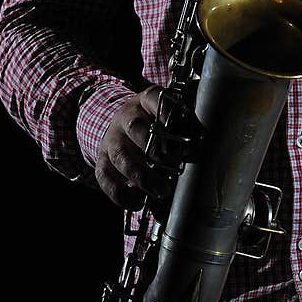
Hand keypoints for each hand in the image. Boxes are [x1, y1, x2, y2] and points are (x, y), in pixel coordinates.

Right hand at [95, 86, 183, 209]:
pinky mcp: (102, 159)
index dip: (167, 113)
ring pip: (120, 155)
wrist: (122, 128)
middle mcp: (126, 118)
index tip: (182, 130)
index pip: (154, 99)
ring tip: (161, 190)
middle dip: (155, 148)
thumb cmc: (155, 126)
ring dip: (141, 175)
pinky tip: (137, 203)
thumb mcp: (168, 118)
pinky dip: (120, 193)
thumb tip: (198, 151)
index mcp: (146, 102)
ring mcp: (112, 139)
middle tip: (173, 163)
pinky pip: (105, 177)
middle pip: (135, 128)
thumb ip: (182, 130)